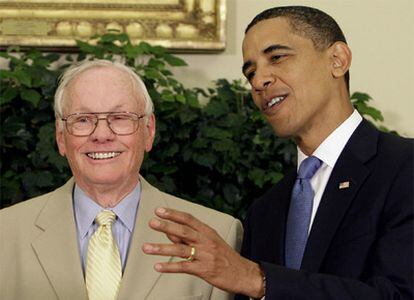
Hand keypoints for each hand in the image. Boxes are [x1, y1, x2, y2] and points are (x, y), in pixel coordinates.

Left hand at [142, 207, 264, 297]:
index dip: (173, 214)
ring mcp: (205, 255)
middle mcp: (206, 241)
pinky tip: (158, 267)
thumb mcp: (211, 241)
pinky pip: (184, 267)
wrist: (243, 273)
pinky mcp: (204, 270)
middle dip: (166, 226)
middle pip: (184, 231)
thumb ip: (191, 236)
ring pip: (180, 249)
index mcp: (207, 232)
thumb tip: (171, 232)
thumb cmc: (225, 256)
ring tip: (147, 247)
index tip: (159, 211)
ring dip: (162, 248)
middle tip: (152, 222)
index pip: (189, 219)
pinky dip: (170, 267)